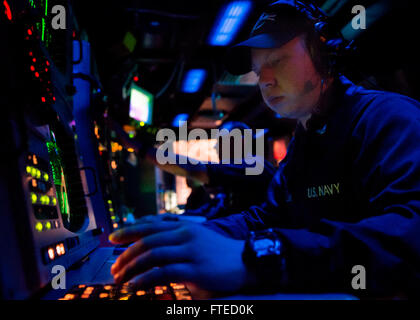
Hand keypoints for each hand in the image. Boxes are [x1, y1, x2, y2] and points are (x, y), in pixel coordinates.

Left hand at [108, 218, 250, 292]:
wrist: (246, 261)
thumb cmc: (218, 252)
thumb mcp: (196, 238)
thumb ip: (175, 239)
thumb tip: (150, 247)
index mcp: (184, 226)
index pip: (150, 224)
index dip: (129, 230)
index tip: (113, 238)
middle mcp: (185, 235)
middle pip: (147, 240)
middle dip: (126, 254)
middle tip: (114, 268)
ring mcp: (191, 251)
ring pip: (152, 255)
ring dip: (132, 267)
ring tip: (120, 279)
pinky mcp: (196, 269)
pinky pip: (163, 272)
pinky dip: (145, 279)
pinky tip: (134, 286)